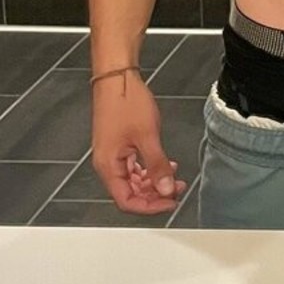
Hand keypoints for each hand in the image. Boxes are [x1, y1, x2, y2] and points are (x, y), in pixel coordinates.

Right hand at [91, 76, 187, 215]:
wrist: (117, 77)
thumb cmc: (125, 101)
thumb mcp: (147, 135)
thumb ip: (157, 165)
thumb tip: (166, 189)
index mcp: (108, 166)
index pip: (127, 201)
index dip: (150, 206)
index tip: (170, 202)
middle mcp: (107, 163)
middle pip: (131, 193)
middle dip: (155, 194)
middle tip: (176, 188)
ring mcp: (112, 154)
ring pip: (134, 180)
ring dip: (154, 181)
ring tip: (174, 177)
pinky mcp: (119, 145)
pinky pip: (134, 167)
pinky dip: (149, 169)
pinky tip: (164, 164)